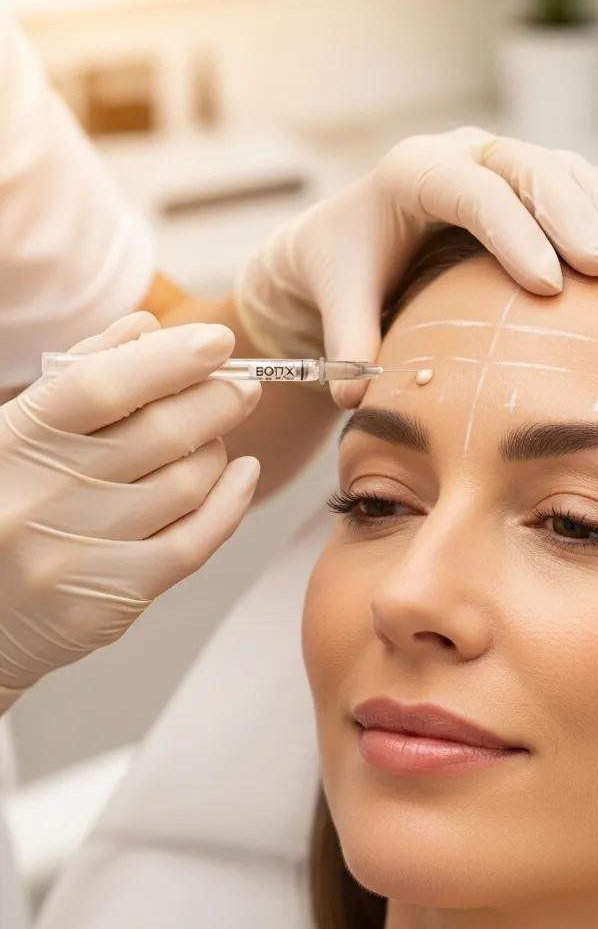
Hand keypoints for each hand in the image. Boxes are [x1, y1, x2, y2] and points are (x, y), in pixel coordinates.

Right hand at [0, 312, 262, 711]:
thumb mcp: (16, 433)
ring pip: (187, 484)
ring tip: (212, 440)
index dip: (169, 359)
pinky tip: (243, 474)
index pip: (100, 386)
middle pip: (160, 433)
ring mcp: (74, 553)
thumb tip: (148, 327)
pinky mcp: (107, 602)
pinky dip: (231, 501)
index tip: (220, 340)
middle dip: (217, 400)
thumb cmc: (4, 505)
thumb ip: (77, 376)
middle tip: (242, 386)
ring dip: (216, 452)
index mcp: (12, 441)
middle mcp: (39, 497)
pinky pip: (194, 541)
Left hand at [233, 125, 597, 406]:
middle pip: (527, 168)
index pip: (472, 193)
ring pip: (561, 165)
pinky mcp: (523, 177)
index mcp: (413, 172)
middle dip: (570, 214)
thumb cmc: (346, 267)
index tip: (549, 285)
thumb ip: (348, 339)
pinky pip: (579, 174)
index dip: (514, 233)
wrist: (348, 235)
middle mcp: (461, 153)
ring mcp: (497, 159)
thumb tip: (356, 391)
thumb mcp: (340, 298)